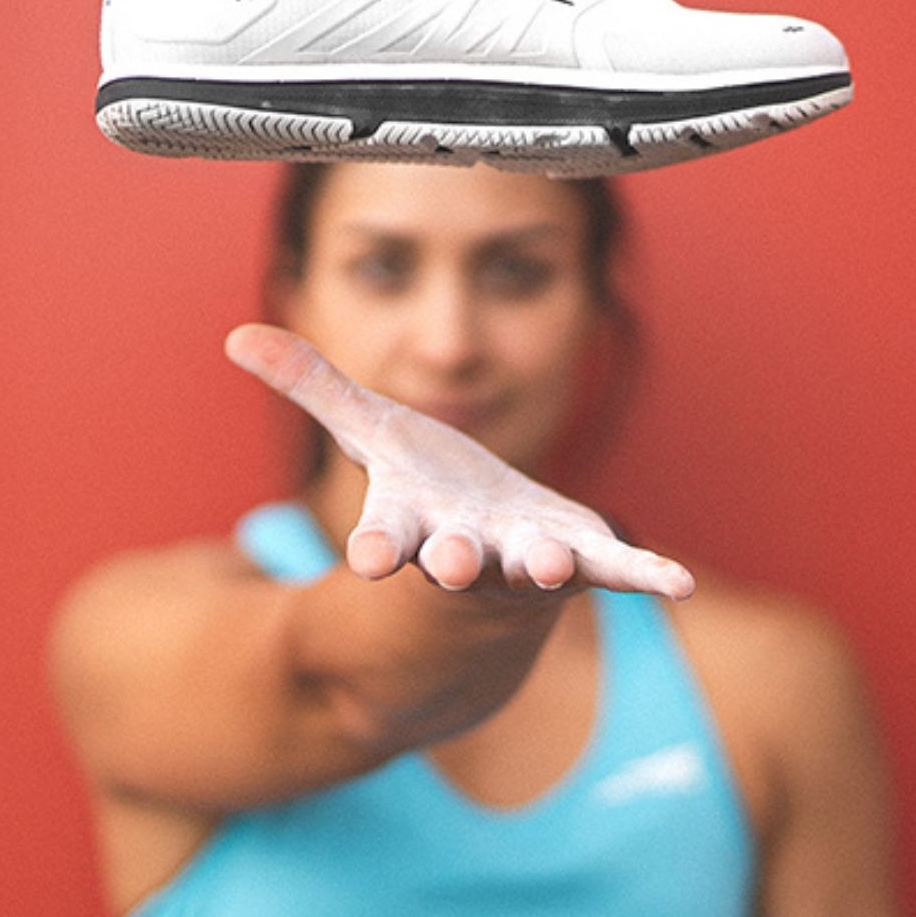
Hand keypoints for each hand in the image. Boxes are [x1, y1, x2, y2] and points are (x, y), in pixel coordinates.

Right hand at [224, 323, 694, 599]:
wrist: (484, 570)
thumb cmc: (424, 494)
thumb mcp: (370, 432)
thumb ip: (313, 386)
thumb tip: (237, 334)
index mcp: (411, 526)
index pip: (384, 537)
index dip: (374, 546)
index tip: (363, 561)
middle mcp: (467, 551)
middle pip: (456, 561)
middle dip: (453, 562)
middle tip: (447, 567)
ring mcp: (526, 559)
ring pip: (534, 568)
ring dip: (545, 567)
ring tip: (552, 566)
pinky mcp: (582, 559)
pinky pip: (617, 570)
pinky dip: (647, 575)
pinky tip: (678, 583)